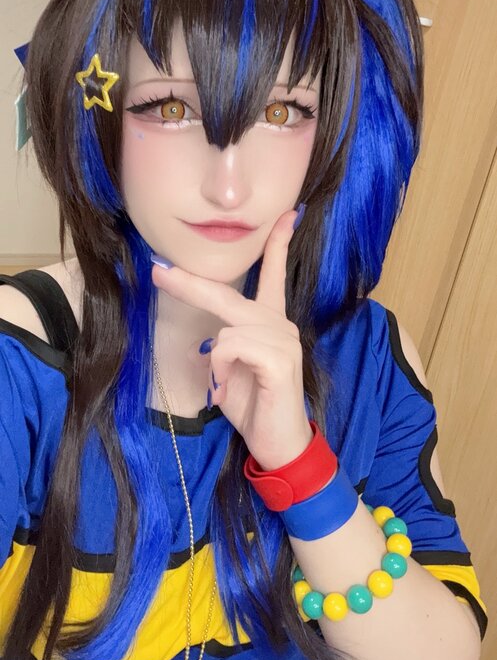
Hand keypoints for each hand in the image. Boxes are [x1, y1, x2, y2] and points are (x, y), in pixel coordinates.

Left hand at [151, 209, 313, 470]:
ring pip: (227, 326)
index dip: (277, 242)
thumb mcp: (230, 371)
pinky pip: (231, 346)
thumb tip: (209, 336)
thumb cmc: (254, 407)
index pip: (275, 274)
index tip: (285, 214)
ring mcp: (283, 340)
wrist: (281, 446)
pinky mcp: (280, 359)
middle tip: (157, 271)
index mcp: (270, 323)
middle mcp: (280, 324)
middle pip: (228, 294)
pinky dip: (221, 367)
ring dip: (215, 359)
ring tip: (223, 385)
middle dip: (189, 284)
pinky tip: (229, 386)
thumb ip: (224, 345)